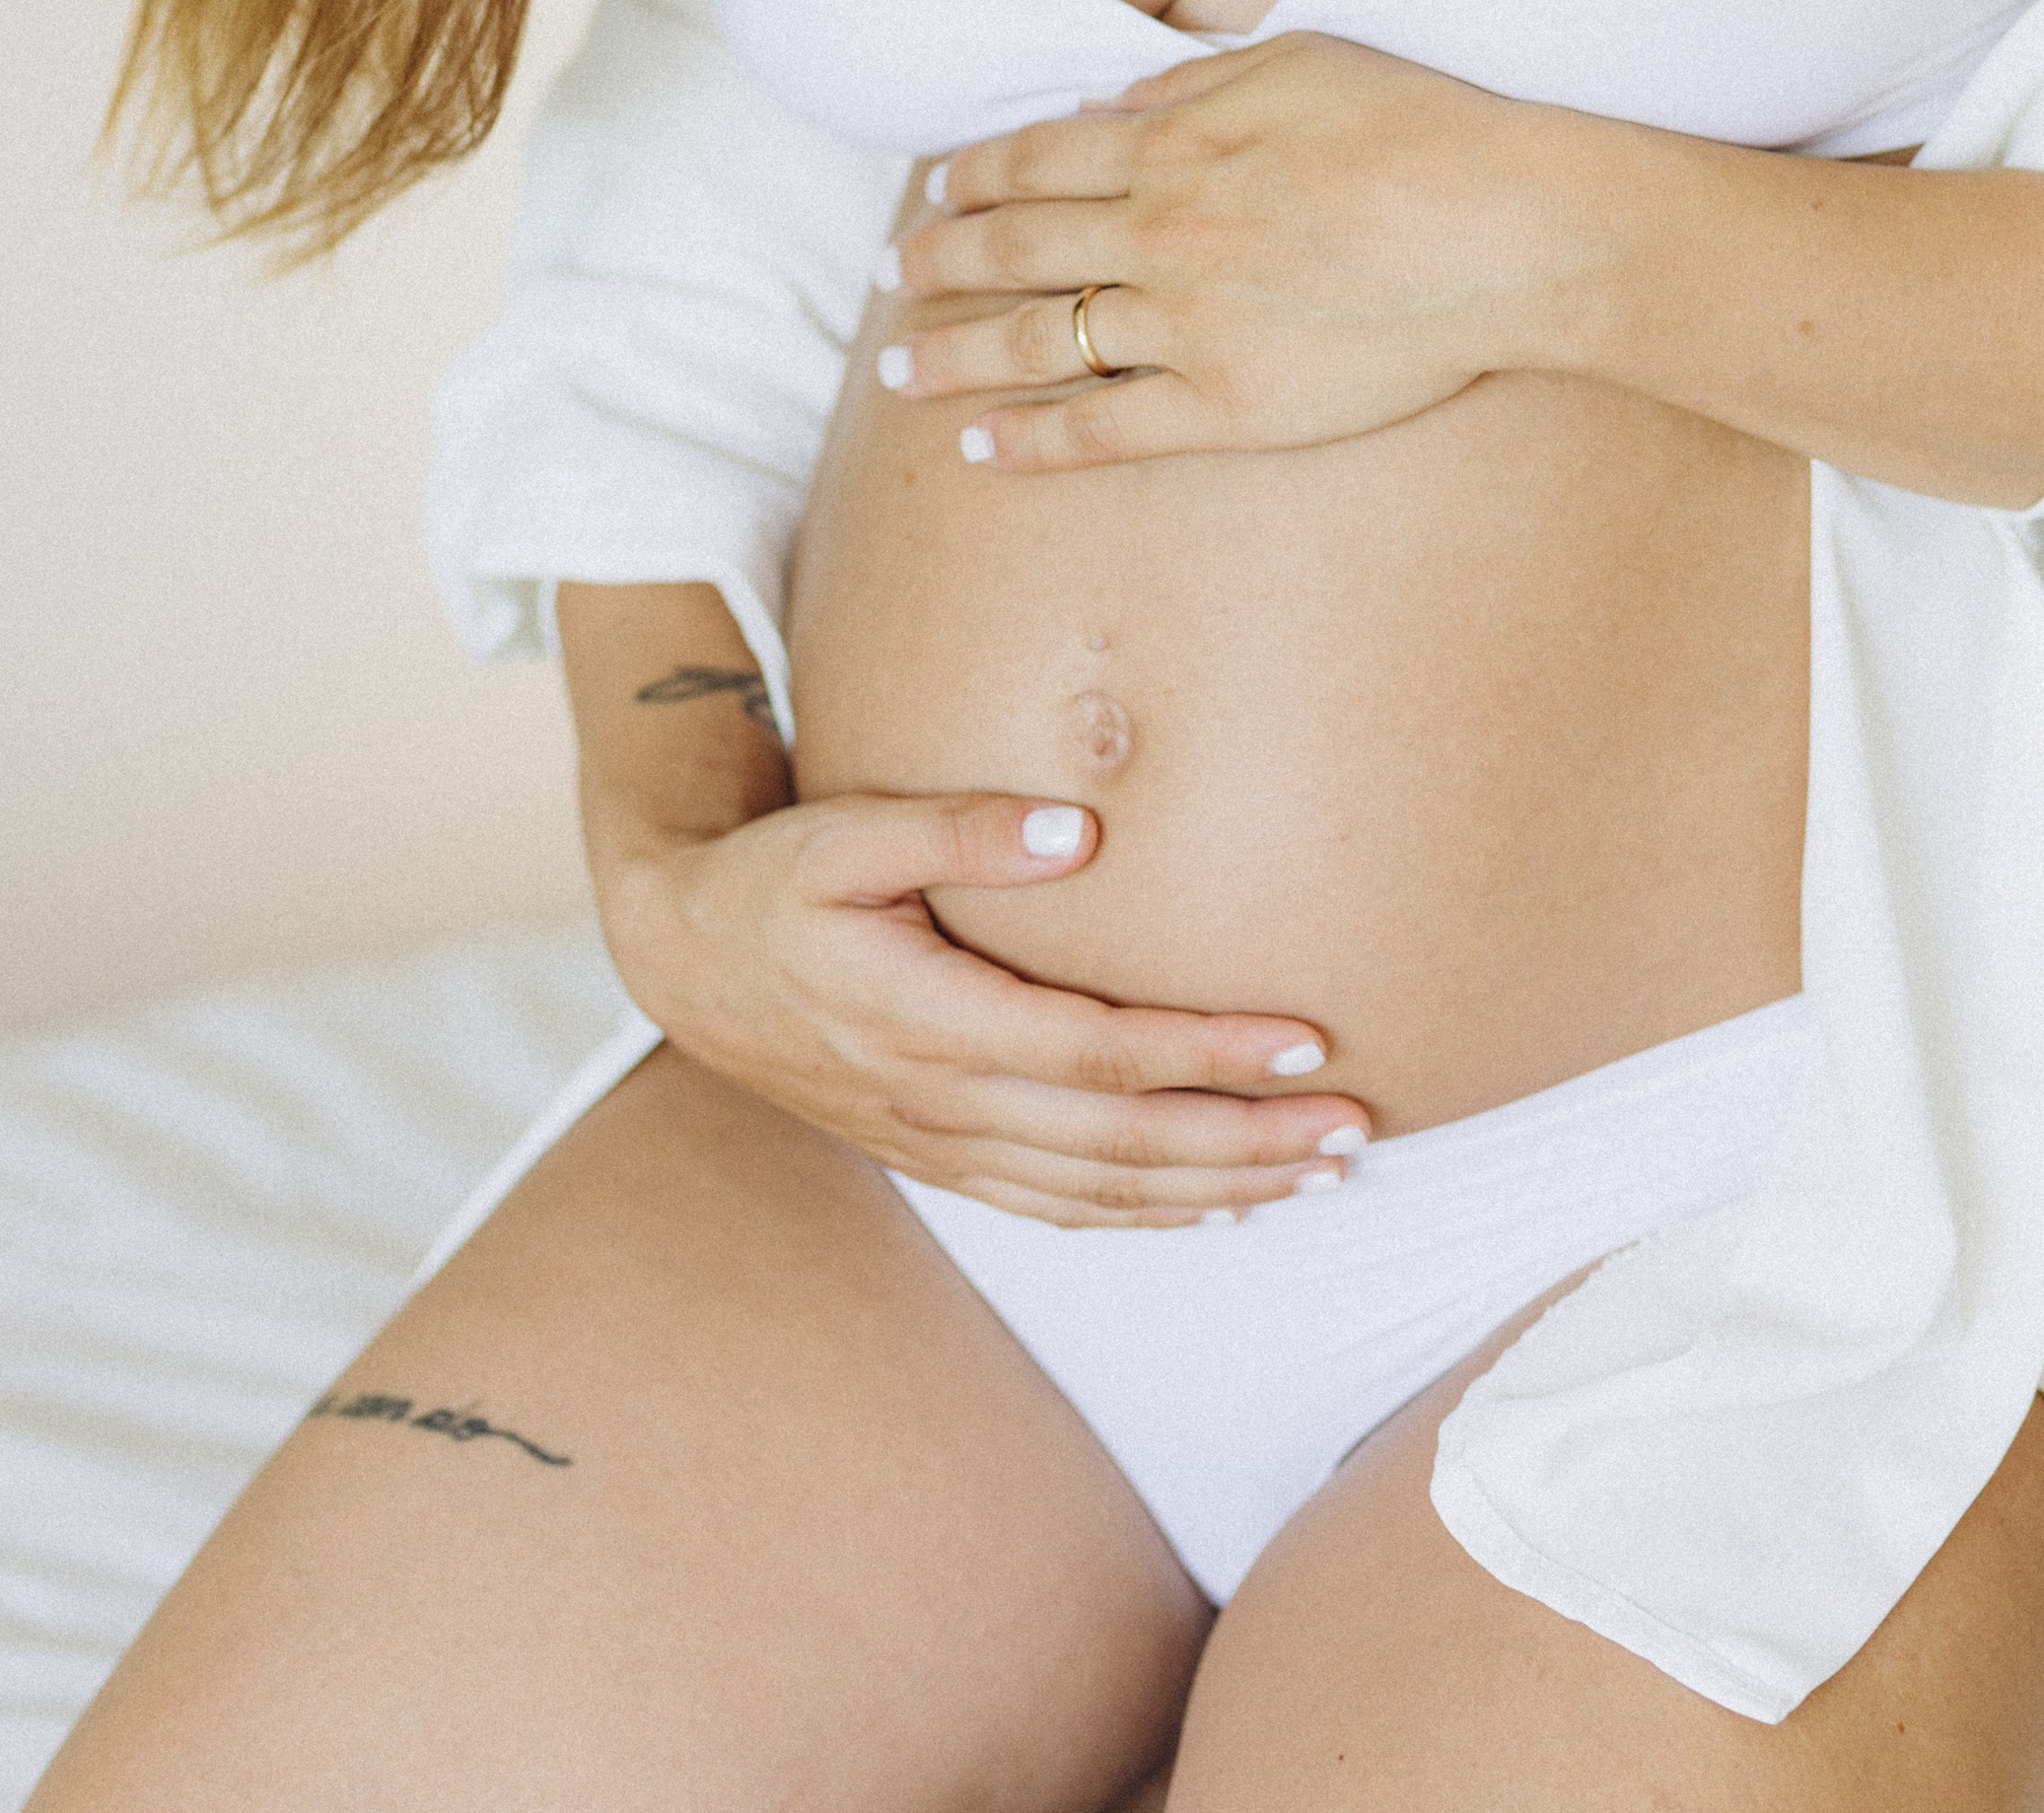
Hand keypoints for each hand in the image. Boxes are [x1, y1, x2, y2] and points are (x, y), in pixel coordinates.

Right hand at [588, 780, 1370, 1227]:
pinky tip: (1215, 1207)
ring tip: (1321, 1176)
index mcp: (930, 1019)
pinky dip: (1145, 1215)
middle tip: (1358, 1132)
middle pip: (1123, 1141)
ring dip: (1216, 1189)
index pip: (1102, 1051)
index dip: (1210, 1055)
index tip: (1310, 1043)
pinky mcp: (939, 1157)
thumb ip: (962, 827)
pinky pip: (1058, 1207)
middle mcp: (943, 1100)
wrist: (684, 959)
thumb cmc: (775, 878)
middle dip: (1249, 1143)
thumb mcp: (848, 831)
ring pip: (1101, 1191)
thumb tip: (1084, 829)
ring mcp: (941, 1142)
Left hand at [878, 31, 1591, 470]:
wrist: (1507, 229)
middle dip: (937, 261)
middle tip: (888, 275)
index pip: (1039, 159)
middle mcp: (1161, 231)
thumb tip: (1105, 102)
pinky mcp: (1228, 404)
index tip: (933, 190)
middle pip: (1015, 248)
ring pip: (1036, 343)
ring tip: (896, 367)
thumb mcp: (1299, 63)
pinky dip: (1033, 439)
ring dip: (953, 354)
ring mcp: (1187, 324)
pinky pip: (1105, 429)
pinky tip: (982, 445)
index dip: (974, 175)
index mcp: (1175, 142)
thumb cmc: (1422, 128)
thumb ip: (1191, 83)